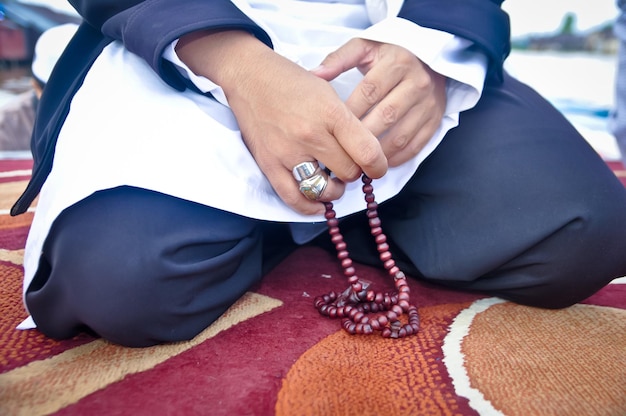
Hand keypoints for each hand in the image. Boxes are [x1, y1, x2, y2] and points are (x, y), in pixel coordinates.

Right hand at [176, 30, 387, 214]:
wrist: (250, 75)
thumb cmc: (291, 81)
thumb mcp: (329, 93)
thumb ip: (348, 124)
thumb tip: (365, 154)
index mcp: (331, 113)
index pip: (367, 152)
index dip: (379, 166)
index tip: (377, 167)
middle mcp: (311, 135)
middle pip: (348, 172)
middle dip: (354, 172)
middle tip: (349, 165)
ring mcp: (288, 152)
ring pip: (325, 189)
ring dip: (335, 190)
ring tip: (334, 181)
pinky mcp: (269, 164)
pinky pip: (293, 198)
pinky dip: (310, 207)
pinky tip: (320, 207)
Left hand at [312, 38, 446, 166]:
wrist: (429, 58)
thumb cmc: (389, 55)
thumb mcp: (365, 47)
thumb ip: (339, 59)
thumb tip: (315, 74)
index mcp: (397, 63)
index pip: (370, 91)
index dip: (350, 111)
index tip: (333, 126)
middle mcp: (417, 83)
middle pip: (386, 115)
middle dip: (362, 135)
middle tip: (342, 149)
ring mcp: (429, 103)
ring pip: (401, 134)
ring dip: (378, 152)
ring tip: (358, 160)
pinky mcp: (435, 119)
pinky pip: (417, 144)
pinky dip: (398, 157)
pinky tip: (381, 161)